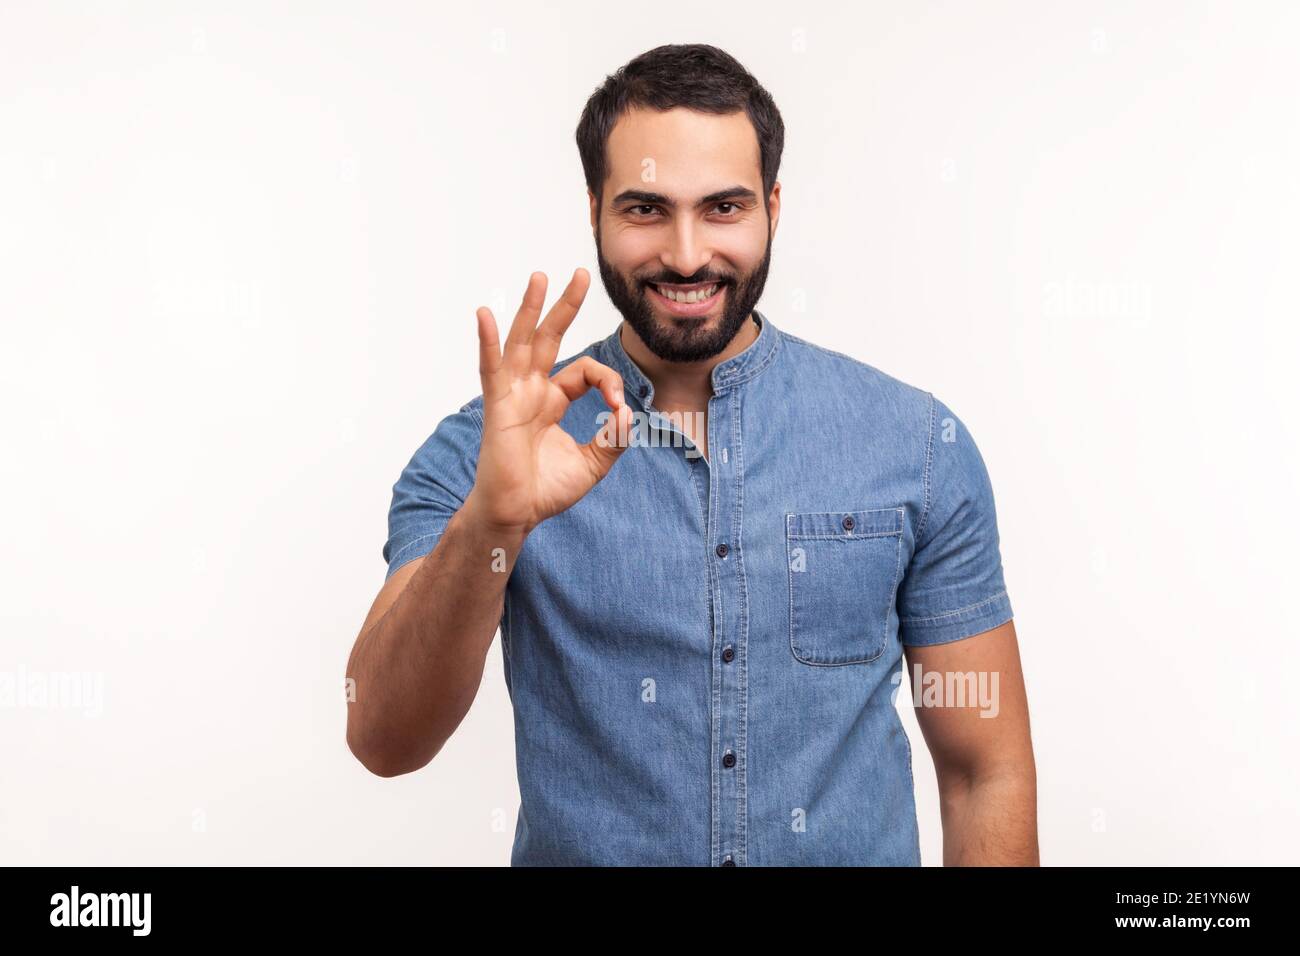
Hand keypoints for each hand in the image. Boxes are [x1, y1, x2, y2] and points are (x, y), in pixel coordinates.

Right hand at [462, 269, 633, 535]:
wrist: (518, 514)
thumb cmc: (545, 491)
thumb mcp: (594, 464)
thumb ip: (614, 438)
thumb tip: (630, 414)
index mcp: (552, 401)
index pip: (585, 372)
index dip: (609, 383)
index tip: (620, 410)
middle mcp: (531, 391)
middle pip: (550, 338)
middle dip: (565, 306)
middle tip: (580, 274)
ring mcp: (512, 395)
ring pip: (523, 343)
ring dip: (531, 309)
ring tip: (540, 277)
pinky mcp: (497, 406)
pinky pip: (491, 369)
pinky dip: (488, 342)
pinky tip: (485, 316)